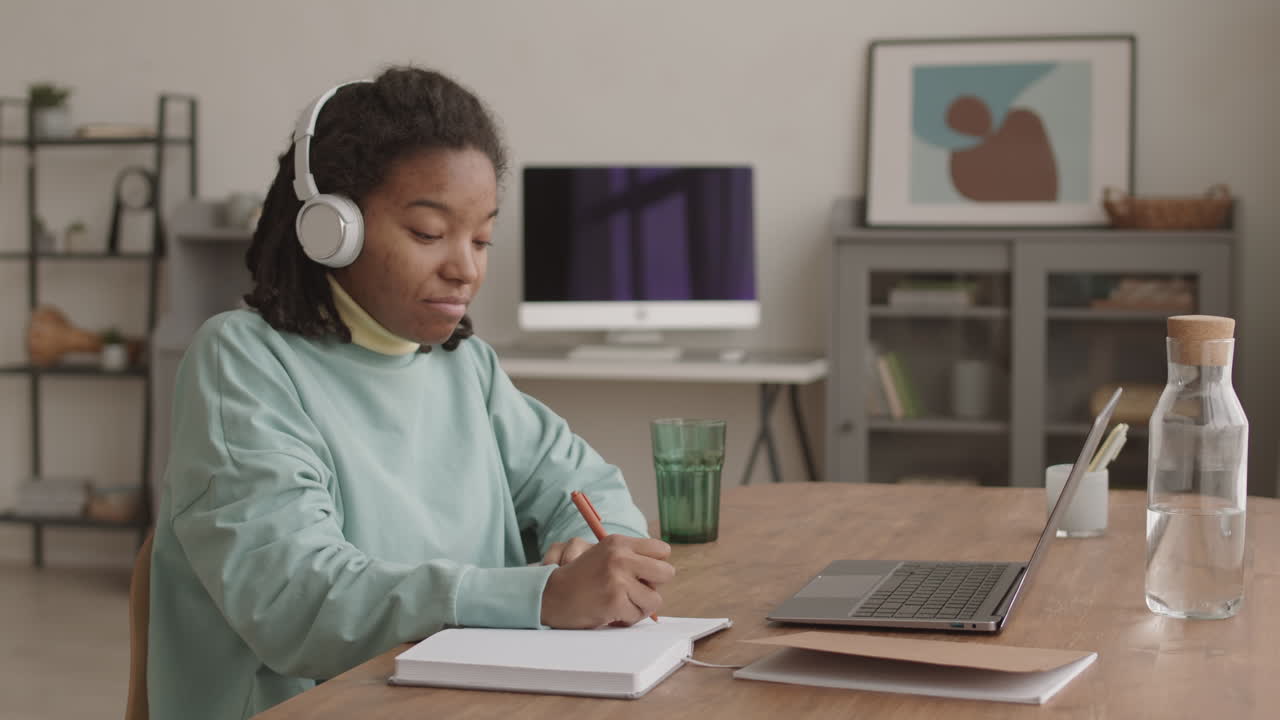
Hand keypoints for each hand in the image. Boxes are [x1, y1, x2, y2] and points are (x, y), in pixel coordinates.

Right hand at [540, 535, 674, 628]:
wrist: (549, 595)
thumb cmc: (579, 577)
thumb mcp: (603, 554)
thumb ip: (632, 557)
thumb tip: (663, 570)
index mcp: (619, 542)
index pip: (662, 550)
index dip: (656, 565)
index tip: (643, 574)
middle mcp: (620, 557)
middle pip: (666, 572)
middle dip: (654, 586)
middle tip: (636, 591)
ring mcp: (618, 579)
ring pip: (655, 599)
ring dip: (640, 606)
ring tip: (622, 604)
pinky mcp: (614, 601)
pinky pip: (637, 615)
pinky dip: (627, 619)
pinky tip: (612, 613)